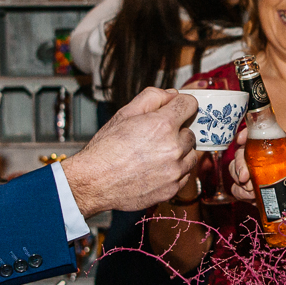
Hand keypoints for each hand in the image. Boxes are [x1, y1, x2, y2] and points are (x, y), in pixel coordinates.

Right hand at [61, 87, 200, 214]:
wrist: (94, 182)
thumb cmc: (106, 148)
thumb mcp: (124, 113)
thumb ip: (152, 98)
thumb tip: (172, 95)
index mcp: (162, 125)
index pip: (190, 105)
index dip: (181, 105)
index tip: (175, 110)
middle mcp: (173, 148)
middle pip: (190, 133)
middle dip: (177, 133)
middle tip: (155, 138)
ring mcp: (174, 171)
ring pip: (190, 155)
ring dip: (179, 153)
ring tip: (156, 155)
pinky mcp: (172, 189)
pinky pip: (185, 176)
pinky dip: (175, 172)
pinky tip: (155, 170)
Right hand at [225, 128, 285, 238]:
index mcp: (281, 150)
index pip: (259, 138)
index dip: (246, 136)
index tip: (241, 140)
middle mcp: (268, 163)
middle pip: (243, 156)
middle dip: (238, 163)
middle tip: (244, 175)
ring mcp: (263, 180)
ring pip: (239, 174)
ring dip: (238, 179)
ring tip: (248, 187)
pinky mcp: (262, 197)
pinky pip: (242, 193)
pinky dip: (240, 193)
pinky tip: (249, 196)